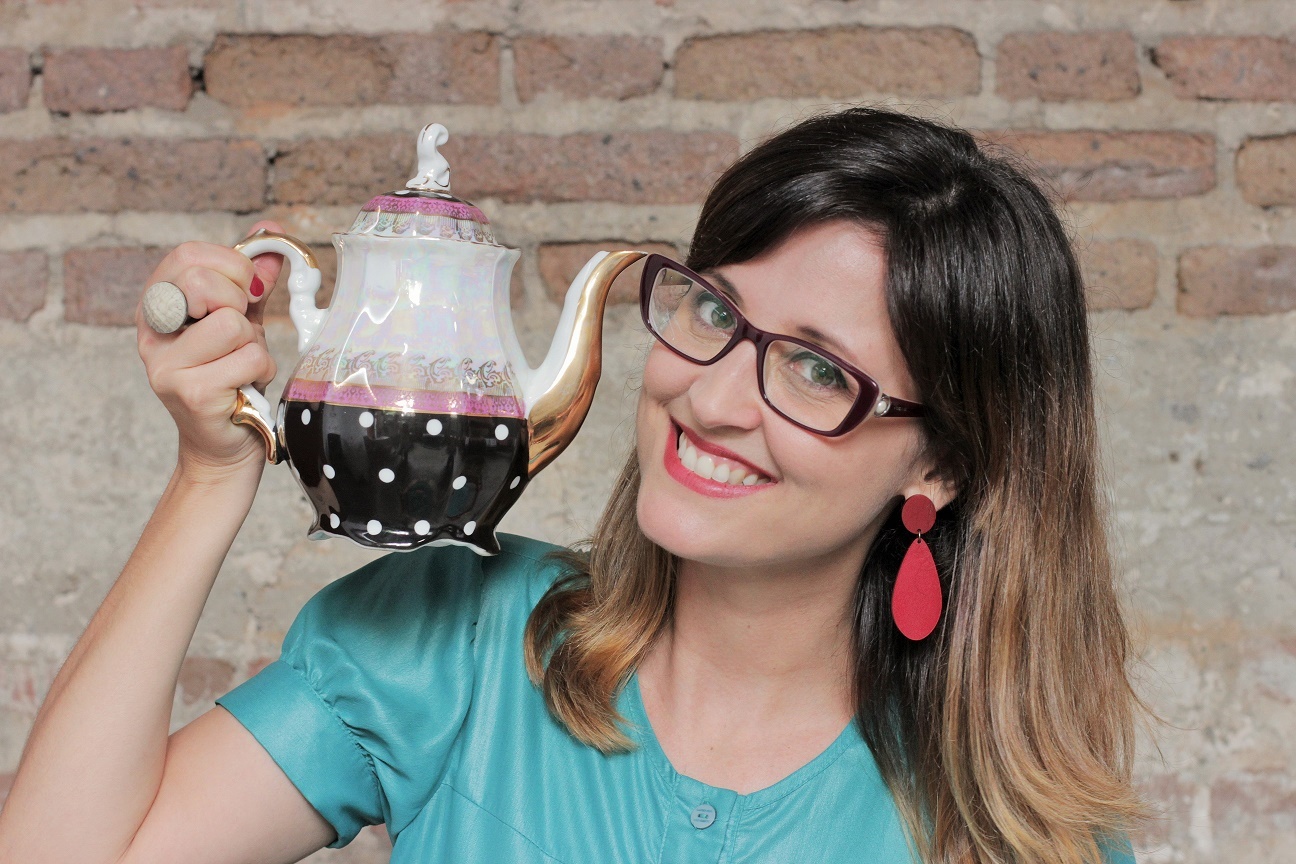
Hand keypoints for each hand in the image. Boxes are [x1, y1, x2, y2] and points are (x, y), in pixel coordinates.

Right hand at [137, 221, 285, 482]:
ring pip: (233, 324)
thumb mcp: (242, 320)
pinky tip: (247, 387)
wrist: (226, 443)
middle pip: (204, 282)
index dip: (231, 265)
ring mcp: (165, 365)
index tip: (248, 291)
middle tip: (243, 332)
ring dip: (256, 345)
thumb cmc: (232, 378)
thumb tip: (272, 233)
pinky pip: (249, 358)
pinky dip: (261, 370)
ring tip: (244, 366)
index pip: (188, 254)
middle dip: (242, 303)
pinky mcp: (191, 392)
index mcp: (158, 306)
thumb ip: (253, 280)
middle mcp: (151, 333)